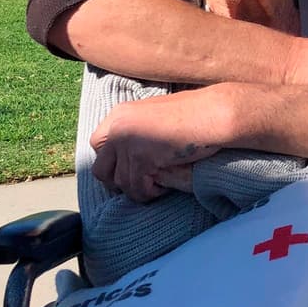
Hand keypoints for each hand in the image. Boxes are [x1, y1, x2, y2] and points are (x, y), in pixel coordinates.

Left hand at [90, 90, 231, 201]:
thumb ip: (137, 129)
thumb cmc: (193, 113)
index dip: (110, 161)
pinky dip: (150, 193)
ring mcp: (128, 143)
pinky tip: (164, 188)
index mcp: (120, 114)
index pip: (96, 144)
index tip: (126, 169)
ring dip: (139, 189)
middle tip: (137, 185)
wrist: (211, 114)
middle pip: (100, 169)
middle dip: (117, 182)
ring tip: (157, 186)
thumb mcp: (155, 114)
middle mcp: (118, 128)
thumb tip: (128, 154)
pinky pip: (138, 189)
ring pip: (122, 184)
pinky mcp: (142, 158)